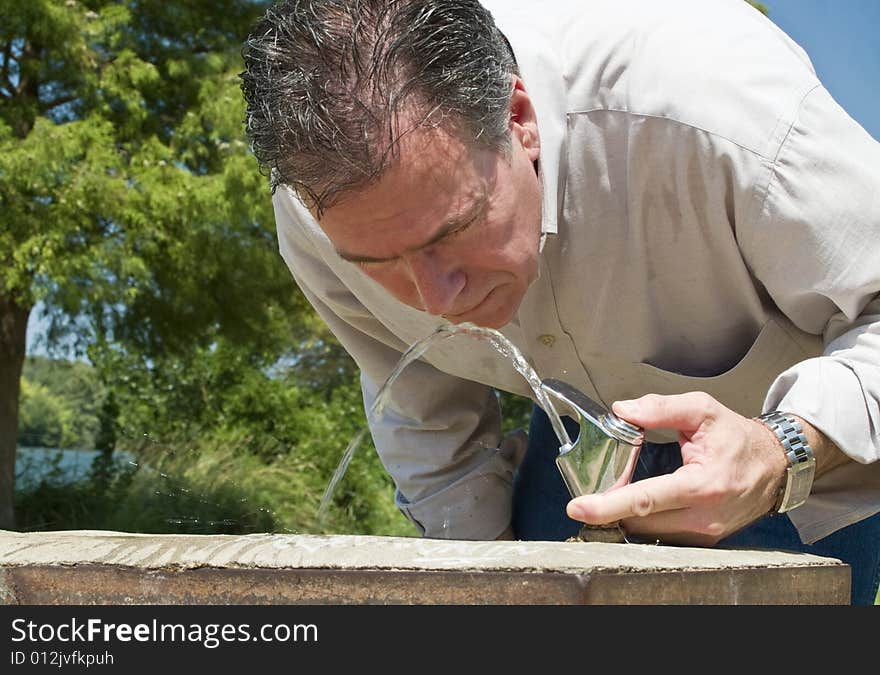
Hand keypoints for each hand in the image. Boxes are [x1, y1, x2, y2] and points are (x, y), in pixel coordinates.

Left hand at [566, 392, 788, 545]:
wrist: (776, 465)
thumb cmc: (738, 438)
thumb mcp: (702, 410)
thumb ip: (660, 408)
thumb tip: (622, 410)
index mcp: (702, 484)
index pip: (646, 499)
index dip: (608, 505)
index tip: (579, 507)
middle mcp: (703, 516)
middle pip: (639, 522)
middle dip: (612, 506)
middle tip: (602, 484)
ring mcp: (704, 534)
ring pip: (647, 533)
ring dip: (628, 514)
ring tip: (625, 490)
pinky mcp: (704, 541)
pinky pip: (661, 536)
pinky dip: (645, 520)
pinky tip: (643, 502)